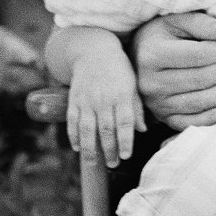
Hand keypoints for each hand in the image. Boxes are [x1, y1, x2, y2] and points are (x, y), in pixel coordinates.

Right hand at [68, 47, 144, 167]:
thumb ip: (137, 108)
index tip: (126, 156)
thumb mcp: (134, 84)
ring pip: (87, 129)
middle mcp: (103, 99)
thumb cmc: (119, 70)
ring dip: (90, 149)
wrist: (94, 52)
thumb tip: (143, 130)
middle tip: (114, 164)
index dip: (125, 141)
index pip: (124, 123)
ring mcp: (86, 100)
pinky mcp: (74, 100)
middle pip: (105, 130)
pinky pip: (72, 121)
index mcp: (122, 95)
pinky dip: (74, 136)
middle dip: (109, 150)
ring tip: (95, 163)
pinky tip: (79, 148)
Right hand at [134, 12, 215, 129]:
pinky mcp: (163, 118)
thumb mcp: (176, 20)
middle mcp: (152, 82)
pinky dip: (209, 119)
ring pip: (201, 101)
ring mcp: (156, 104)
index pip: (200, 54)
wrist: (136, 59)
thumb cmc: (161, 35)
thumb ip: (201, 23)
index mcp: (154, 54)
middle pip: (204, 78)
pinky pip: (189, 122)